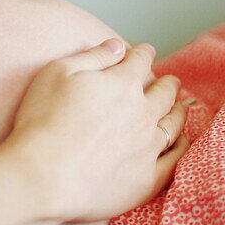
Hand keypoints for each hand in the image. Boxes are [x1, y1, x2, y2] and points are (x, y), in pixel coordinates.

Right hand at [7, 40, 189, 223]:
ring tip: (180, 107)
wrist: (42, 175)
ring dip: (179, 111)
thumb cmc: (43, 120)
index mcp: (123, 84)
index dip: (142, 53)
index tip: (145, 51)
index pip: (140, 61)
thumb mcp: (59, 72)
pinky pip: (175, 160)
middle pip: (164, 93)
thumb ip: (94, 56)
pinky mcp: (147, 179)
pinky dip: (182, 148)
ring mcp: (148, 147)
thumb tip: (118, 45)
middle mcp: (142, 113)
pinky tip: (182, 143)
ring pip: (174, 125)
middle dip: (168, 83)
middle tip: (171, 81)